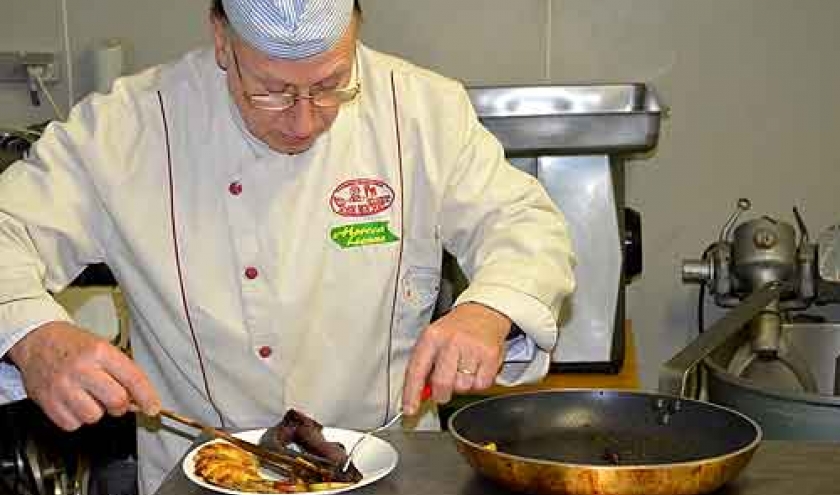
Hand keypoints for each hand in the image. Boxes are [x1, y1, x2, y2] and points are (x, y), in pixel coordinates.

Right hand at [7, 321, 160, 429]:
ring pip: (94, 416)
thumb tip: (140, 399)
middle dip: (121, 405)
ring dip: (96, 411)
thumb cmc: (72, 344)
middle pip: (116, 401)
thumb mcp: (103, 347)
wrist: (36, 340)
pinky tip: (73, 402)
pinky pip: (72, 424)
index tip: (153, 407)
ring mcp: (62, 386)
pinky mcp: (47, 402)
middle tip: (115, 399)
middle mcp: (81, 369)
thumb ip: (123, 372)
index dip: (147, 397)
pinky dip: (76, 418)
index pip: (133, 378)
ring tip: (89, 396)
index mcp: (100, 352)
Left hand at [402, 302, 510, 414]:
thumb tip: (418, 395)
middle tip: (443, 389)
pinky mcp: (491, 355)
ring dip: (462, 385)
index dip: (412, 393)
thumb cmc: (455, 329)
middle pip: (442, 384)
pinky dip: (479, 382)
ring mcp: (472, 347)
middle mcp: (451, 341)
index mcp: (431, 337)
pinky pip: (481, 385)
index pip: (416, 370)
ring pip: (463, 387)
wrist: (484, 312)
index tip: (410, 409)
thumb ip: (423, 366)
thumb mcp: (433, 339)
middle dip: (441, 394)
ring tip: (464, 368)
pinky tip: (477, 367)